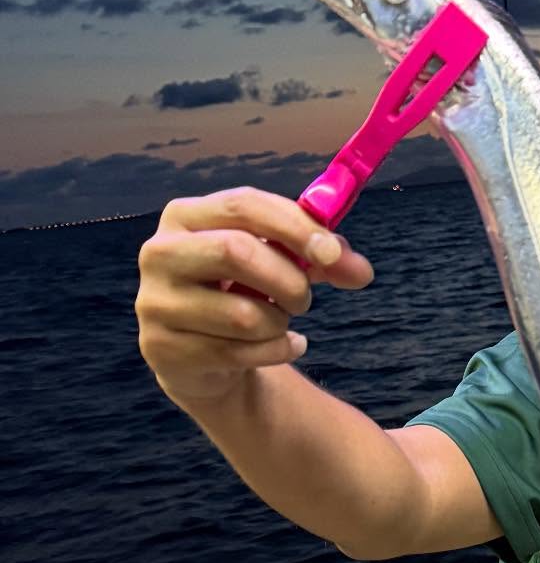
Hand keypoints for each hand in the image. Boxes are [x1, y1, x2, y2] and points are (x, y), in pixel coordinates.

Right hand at [135, 187, 374, 407]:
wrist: (204, 357)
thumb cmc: (244, 292)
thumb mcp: (282, 263)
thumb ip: (322, 258)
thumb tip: (360, 269)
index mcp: (185, 215)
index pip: (243, 205)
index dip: (294, 227)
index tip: (333, 254)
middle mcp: (160, 252)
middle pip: (236, 251)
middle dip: (288, 281)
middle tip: (305, 299)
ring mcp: (156, 302)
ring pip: (242, 314)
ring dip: (279, 323)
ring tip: (280, 323)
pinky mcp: (163, 348)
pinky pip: (238, 353)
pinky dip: (275, 352)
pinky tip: (281, 348)